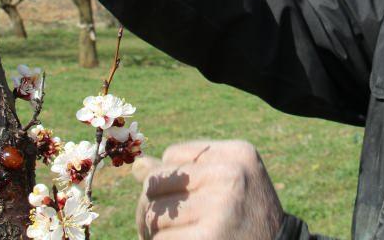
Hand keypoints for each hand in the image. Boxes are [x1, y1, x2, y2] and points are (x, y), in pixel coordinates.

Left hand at [131, 140, 284, 239]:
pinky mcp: (207, 238)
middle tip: (165, 227)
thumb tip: (137, 165)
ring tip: (177, 237)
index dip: (171, 182)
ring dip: (154, 232)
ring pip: (153, 214)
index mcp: (237, 153)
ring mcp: (219, 208)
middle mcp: (231, 175)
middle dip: (151, 207)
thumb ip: (185, 172)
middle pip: (156, 182)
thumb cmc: (246, 218)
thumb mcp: (226, 184)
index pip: (173, 154)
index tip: (187, 199)